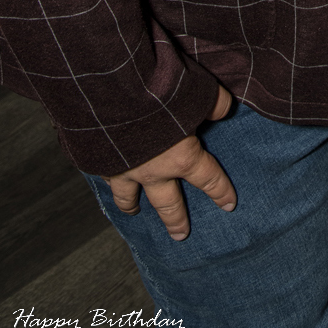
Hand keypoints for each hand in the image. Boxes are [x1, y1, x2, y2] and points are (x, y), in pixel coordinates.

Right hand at [103, 86, 235, 240]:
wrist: (112, 94)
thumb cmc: (161, 94)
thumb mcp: (200, 92)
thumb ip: (215, 103)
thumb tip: (226, 108)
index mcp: (181, 158)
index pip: (208, 179)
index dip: (220, 192)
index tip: (228, 205)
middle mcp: (152, 171)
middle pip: (168, 203)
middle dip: (176, 220)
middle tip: (180, 235)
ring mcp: (123, 170)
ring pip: (127, 196)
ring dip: (132, 206)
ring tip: (134, 211)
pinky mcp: (99, 161)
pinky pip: (104, 176)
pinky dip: (107, 180)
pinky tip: (107, 178)